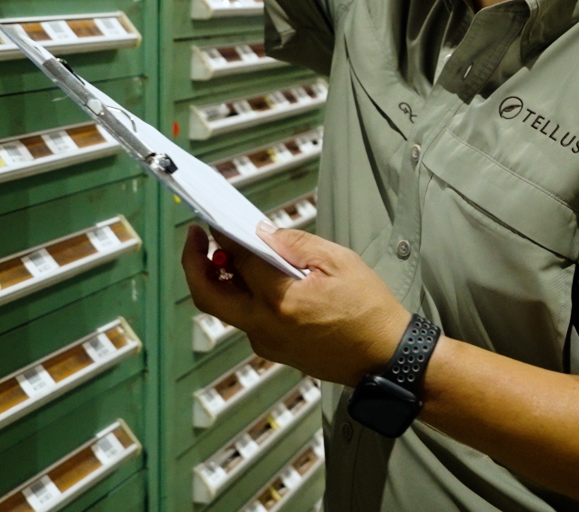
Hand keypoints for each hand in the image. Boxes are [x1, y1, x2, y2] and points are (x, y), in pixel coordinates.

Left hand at [182, 224, 411, 386]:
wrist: (385, 357)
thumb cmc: (369, 310)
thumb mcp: (339, 261)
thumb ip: (295, 244)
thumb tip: (262, 233)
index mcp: (280, 300)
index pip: (236, 260)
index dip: (223, 235)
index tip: (214, 221)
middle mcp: (264, 326)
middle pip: (207, 296)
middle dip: (193, 263)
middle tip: (196, 238)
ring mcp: (266, 343)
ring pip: (227, 309)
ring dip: (221, 280)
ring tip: (232, 254)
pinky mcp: (273, 351)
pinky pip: (247, 320)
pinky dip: (244, 297)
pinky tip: (260, 280)